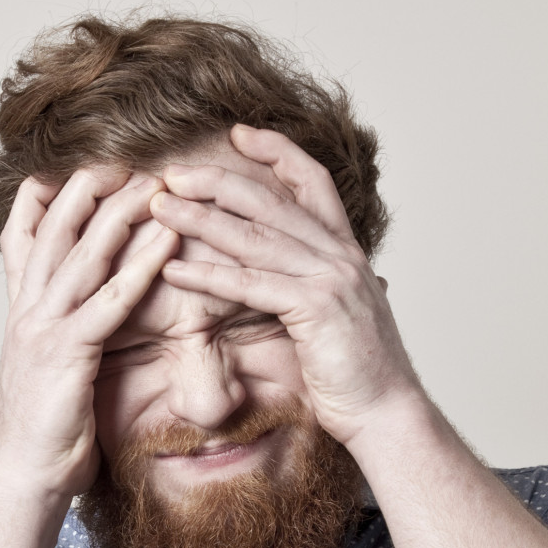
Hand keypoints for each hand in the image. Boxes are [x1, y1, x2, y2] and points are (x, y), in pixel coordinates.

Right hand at [0, 167, 180, 497]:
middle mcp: (27, 310)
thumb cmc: (44, 433)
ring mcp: (43, 329)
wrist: (23, 478)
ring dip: (120, 212)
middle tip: (126, 158)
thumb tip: (84, 323)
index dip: (46, 195)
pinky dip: (140, 266)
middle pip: (53, 227)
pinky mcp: (68, 353)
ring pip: (81, 253)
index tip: (76, 167)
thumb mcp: (46, 371)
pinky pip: (109, 299)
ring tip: (155, 181)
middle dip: (88, 186)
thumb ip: (61, 337)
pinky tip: (167, 241)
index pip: (23, 234)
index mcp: (21, 312)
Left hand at [148, 125, 421, 444]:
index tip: (239, 133)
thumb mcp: (341, 315)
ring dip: (200, 220)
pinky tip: (173, 270)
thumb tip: (308, 280)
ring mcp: (331, 279)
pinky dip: (208, 276)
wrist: (388, 414)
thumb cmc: (359, 373)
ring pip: (255, 236)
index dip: (276, 152)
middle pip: (272, 200)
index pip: (313, 181)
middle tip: (172, 172)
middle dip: (217, 181)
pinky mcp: (316, 310)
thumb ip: (321, 287)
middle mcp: (341, 255)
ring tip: (159, 208)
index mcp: (346, 250)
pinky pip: (251, 285)